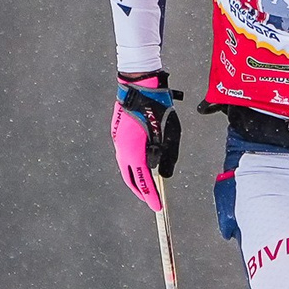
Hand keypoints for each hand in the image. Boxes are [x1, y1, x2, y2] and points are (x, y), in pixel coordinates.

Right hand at [112, 73, 181, 211]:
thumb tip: (164, 174)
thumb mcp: (171, 133)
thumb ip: (169, 156)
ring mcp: (117, 140)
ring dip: (136, 177)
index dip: (150, 195)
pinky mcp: (118, 132)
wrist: (139, 82)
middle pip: (129, 177)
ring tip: (147, 184)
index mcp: (133, 150)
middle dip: (141, 190)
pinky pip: (125, 154)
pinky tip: (142, 164)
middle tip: (151, 199)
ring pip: (125, 166)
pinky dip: (133, 164)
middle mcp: (121, 148)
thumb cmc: (157, 105)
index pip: (142, 180)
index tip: (157, 206)